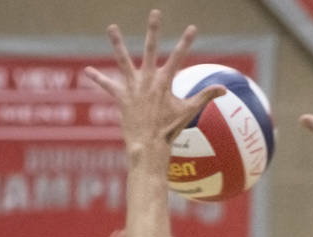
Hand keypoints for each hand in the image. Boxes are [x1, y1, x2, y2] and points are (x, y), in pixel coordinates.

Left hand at [83, 9, 223, 155]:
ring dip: (117, 43)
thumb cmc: (170, 130)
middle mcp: (148, 80)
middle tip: (155, 12)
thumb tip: (224, 90)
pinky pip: (109, 86)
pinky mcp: (122, 97)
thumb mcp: (188, 112)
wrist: (150, 146)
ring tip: (112, 27)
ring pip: (123, 61)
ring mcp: (133, 87)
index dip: (186, 42)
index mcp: (165, 82)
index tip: (192, 28)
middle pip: (151, 49)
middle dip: (154, 30)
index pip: (179, 57)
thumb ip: (205, 96)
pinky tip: (87, 71)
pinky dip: (99, 79)